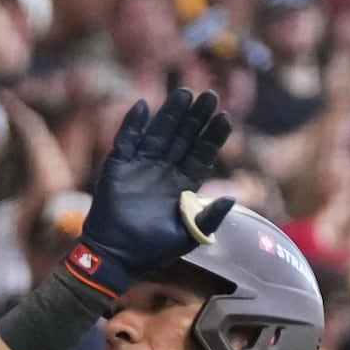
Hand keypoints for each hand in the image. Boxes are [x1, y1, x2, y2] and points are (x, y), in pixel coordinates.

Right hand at [70, 87, 233, 293]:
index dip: (212, 136)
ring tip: (184, 94)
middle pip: (183, 137)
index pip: (202, 154)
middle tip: (209, 95)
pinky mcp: (118, 166)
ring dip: (170, 114)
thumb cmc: (153, 249)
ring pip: (159, 133)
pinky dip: (132, 124)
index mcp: (183, 185)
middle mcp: (164, 171)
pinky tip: (142, 106)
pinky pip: (126, 140)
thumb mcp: (188, 236)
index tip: (225, 117)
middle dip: (196, 117)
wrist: (116, 256)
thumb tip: (233, 198)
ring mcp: (141, 166)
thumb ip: (209, 218)